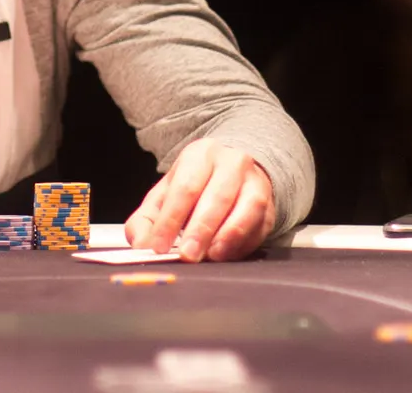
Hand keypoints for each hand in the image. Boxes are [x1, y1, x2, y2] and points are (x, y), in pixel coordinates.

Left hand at [124, 139, 275, 262]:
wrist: (232, 169)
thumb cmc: (194, 186)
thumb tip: (141, 243)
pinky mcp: (270, 205)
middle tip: (187, 256)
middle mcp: (231, 162)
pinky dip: (244, 243)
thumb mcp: (165, 194)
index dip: (170, 219)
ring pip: (248, 207)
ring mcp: (255, 181)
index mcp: (200, 155)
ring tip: (211, 256)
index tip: (158, 245)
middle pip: (218, 196)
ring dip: (229, 235)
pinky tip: (227, 255)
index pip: (185, 188)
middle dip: (201, 229)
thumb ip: (146, 220)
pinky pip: (261, 225)